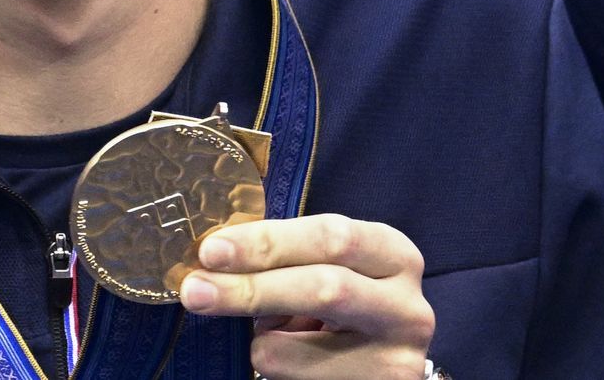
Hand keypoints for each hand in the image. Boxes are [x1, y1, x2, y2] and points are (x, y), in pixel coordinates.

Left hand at [179, 213, 433, 379]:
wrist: (378, 361)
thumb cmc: (341, 301)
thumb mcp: (325, 267)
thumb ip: (285, 254)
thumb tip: (212, 255)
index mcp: (394, 255)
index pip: (331, 237)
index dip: (268, 242)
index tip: (212, 250)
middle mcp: (408, 308)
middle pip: (324, 289)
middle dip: (251, 288)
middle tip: (195, 290)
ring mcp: (398, 361)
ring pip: (297, 347)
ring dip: (259, 337)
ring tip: (266, 327)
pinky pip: (292, 378)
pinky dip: (273, 364)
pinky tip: (291, 356)